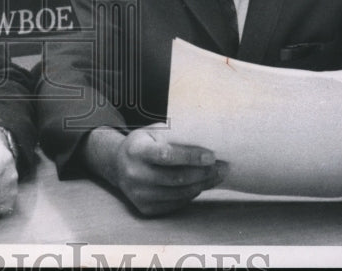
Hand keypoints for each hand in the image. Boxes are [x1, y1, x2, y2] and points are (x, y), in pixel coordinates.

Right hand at [86, 125, 226, 216]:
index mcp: (136, 151)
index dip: (191, 156)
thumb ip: (174, 135)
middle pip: (176, 178)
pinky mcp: (145, 208)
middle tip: (222, 166)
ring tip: (217, 175)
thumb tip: (207, 137)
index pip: (167, 155)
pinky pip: (176, 203)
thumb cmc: (142, 144)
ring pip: (179, 194)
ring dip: (202, 185)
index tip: (211, 155)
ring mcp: (139, 194)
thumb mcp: (152, 132)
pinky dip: (191, 194)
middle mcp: (135, 175)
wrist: (118, 165)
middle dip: (203, 173)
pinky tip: (200, 184)